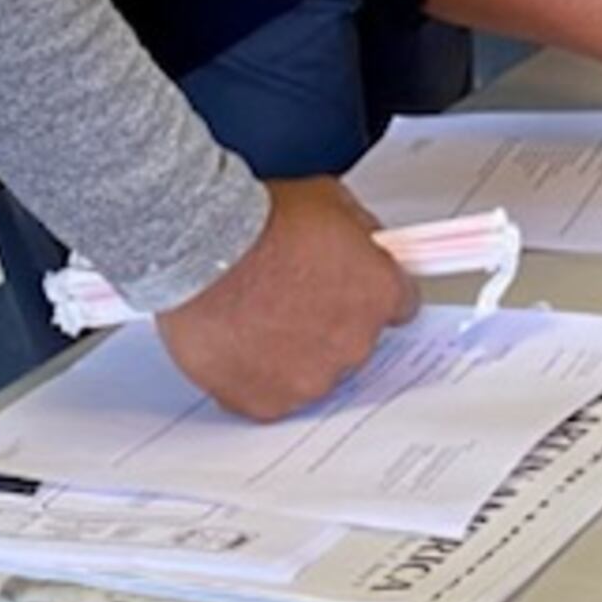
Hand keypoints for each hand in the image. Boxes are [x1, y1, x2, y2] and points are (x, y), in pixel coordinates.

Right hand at [154, 177, 417, 417]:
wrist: (202, 253)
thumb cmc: (257, 225)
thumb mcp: (329, 199)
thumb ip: (358, 230)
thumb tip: (363, 240)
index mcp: (379, 293)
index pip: (399, 305)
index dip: (370, 293)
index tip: (355, 290)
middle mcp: (353, 343)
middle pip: (354, 340)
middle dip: (329, 320)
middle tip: (293, 295)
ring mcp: (311, 378)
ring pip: (312, 370)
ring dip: (294, 351)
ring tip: (258, 317)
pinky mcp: (268, 402)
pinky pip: (271, 393)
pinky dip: (256, 374)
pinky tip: (239, 341)